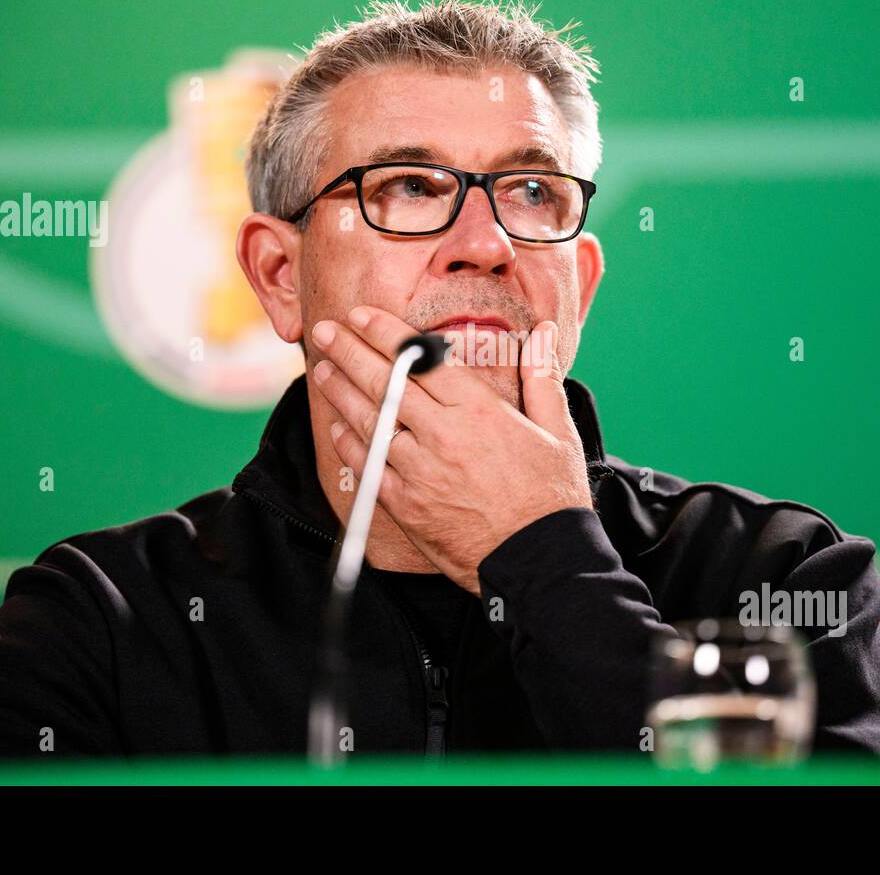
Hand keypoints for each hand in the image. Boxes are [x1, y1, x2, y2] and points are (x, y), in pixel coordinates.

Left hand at [310, 306, 593, 595]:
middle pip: (385, 382)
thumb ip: (541, 376)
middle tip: (327, 330)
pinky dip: (349, 442)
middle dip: (350, 350)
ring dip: (341, 390)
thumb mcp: (557, 430)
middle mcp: (442, 435)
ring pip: (369, 420)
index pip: (420, 359)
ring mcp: (419, 471)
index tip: (362, 316)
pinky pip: (368, 465)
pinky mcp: (406, 505)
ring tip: (322, 369)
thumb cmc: (551, 497)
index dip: (385, 333)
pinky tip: (337, 425)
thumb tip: (542, 332)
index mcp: (478, 410)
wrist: (538, 563)